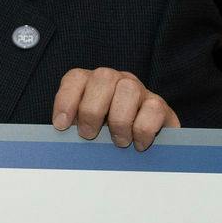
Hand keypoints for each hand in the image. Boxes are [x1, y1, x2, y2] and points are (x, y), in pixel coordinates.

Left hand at [51, 67, 178, 150]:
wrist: (143, 145)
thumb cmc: (106, 137)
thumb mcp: (86, 130)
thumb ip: (74, 127)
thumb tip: (63, 134)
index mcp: (91, 83)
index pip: (76, 78)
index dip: (66, 99)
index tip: (62, 126)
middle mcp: (116, 80)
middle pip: (103, 77)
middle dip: (92, 110)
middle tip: (89, 135)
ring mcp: (139, 89)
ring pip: (129, 89)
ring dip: (120, 121)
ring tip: (119, 142)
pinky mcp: (159, 105)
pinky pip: (153, 109)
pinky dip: (143, 131)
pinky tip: (139, 144)